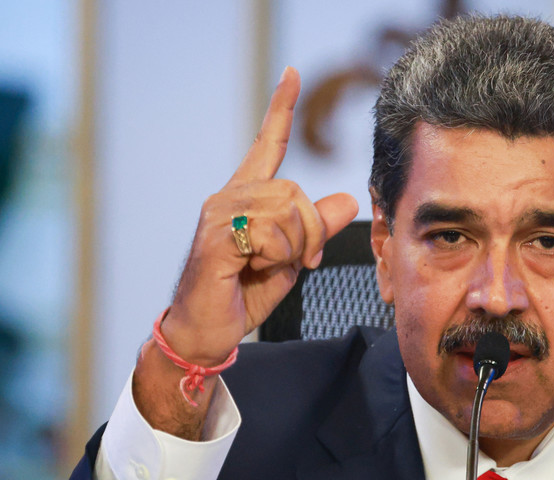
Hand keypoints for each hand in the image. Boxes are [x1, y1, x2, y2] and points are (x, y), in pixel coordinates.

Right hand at [161, 67, 358, 365]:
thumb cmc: (243, 293)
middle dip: (310, 234)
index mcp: (248, 196)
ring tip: (266, 266)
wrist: (206, 330)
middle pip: (297, 193)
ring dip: (293, 249)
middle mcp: (230, 195)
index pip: (268, 145)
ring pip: (288, 213)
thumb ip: (316, 228)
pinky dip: (274, 259)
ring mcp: (218, 212)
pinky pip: (268, 234)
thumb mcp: (291, 258)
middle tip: (298, 262)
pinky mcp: (215, 236)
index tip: (292, 74)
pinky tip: (250, 270)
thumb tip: (348, 199)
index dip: (281, 109)